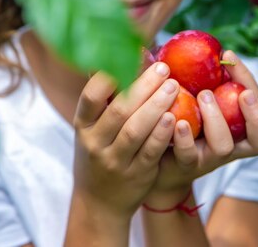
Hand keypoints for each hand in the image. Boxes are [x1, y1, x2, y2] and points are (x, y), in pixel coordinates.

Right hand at [72, 62, 179, 217]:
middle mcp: (95, 143)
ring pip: (136, 131)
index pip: (91, 97)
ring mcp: (115, 161)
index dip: (109, 76)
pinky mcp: (136, 175)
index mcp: (82, 125)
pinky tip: (175, 117)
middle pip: (119, 111)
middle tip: (164, 68)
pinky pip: (150, 152)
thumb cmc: (100, 153)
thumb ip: (104, 101)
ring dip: (156, 106)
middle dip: (143, 87)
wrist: (99, 202)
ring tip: (174, 87)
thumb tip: (121, 56)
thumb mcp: (91, 129)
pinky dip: (163, 134)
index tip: (131, 56)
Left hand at [144, 51, 257, 206]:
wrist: (152, 155)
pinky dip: (185, 138)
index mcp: (238, 126)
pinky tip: (176, 121)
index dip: (251, 83)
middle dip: (254, 114)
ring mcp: (209, 158)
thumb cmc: (178, 116)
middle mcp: (231, 145)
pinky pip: (190, 155)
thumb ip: (205, 77)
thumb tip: (210, 48)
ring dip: (217, 119)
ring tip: (202, 96)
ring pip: (225, 147)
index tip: (229, 56)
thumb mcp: (194, 94)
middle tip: (239, 91)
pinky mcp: (185, 166)